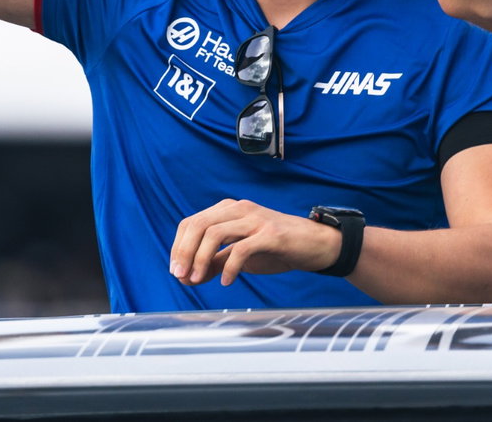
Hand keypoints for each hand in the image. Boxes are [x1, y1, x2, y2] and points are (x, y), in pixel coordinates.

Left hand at [168, 199, 341, 286]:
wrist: (315, 245)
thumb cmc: (276, 249)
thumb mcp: (240, 255)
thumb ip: (214, 262)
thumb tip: (187, 276)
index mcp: (229, 210)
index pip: (192, 222)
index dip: (179, 246)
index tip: (176, 270)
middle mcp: (239, 209)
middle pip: (199, 225)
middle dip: (185, 252)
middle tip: (181, 276)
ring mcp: (256, 219)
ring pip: (215, 233)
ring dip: (201, 258)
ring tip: (197, 280)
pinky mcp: (271, 234)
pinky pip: (242, 248)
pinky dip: (229, 266)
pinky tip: (227, 282)